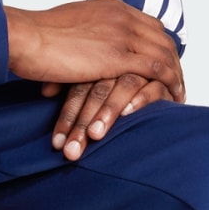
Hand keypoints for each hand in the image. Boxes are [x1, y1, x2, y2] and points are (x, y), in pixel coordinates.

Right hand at [4, 0, 184, 99]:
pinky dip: (169, 83)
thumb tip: (85, 43)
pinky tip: (173, 97)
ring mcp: (122, 34)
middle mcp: (122, 16)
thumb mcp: (68, 24)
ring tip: (179, 94)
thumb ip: (85, 32)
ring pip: (164, 54)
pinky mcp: (119, 56)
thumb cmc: (34, 35)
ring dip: (176, 75)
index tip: (163, 61)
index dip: (159, 44)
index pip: (147, 24)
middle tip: (177, 81)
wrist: (24, 37)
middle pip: (161, 38)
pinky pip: (156, 69)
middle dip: (173, 60)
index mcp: (111, 7)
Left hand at [44, 73, 180, 160]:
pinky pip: (154, 88)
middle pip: (99, 89)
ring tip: (95, 134)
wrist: (150, 68)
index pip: (79, 85)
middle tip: (72, 149)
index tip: (58, 142)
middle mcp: (120, 64)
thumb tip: (45, 91)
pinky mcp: (163, 81)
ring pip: (124, 87)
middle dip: (83, 121)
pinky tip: (129, 113)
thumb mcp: (85, 76)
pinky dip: (140, 99)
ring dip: (108, 112)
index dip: (68, 114)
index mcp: (99, 60)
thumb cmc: (112, 81)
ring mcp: (143, 69)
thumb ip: (67, 82)